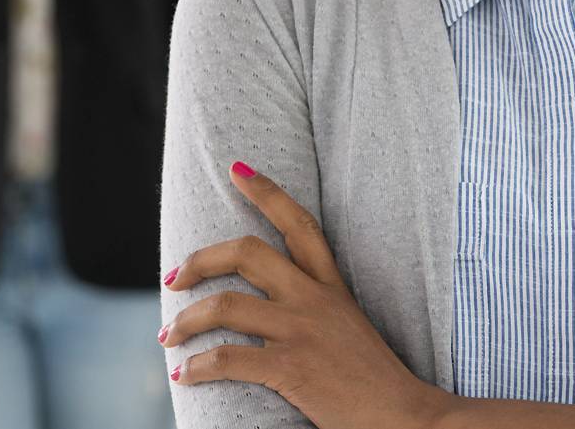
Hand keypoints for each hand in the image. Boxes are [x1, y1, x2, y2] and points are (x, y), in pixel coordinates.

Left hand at [161, 161, 444, 428]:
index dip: (266, 192)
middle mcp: (313, 299)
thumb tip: (269, 309)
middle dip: (200, 259)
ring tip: (168, 335)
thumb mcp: (348, 327)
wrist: (407, 417)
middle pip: (247, 251)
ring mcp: (301, 331)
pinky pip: (228, 358)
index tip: (236, 170)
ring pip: (225, 305)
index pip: (299, 224)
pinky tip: (185, 374)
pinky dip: (197, 366)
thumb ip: (314, 310)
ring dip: (185, 320)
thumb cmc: (375, 380)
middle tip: (173, 277)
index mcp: (331, 286)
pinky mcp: (292, 368)